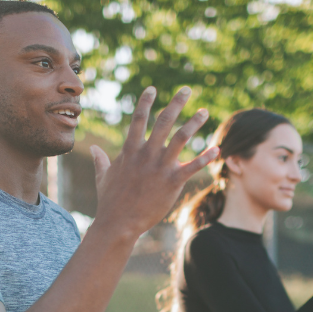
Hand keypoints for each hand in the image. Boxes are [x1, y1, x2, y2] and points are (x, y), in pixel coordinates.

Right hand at [88, 86, 219, 241]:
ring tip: (204, 112)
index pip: (138, 119)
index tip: (153, 88)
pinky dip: (206, 157)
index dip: (145, 102)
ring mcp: (160, 167)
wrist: (118, 223)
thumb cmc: (110, 202)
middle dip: (176, 103)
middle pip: (164, 121)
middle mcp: (146, 154)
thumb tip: (95, 149)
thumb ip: (101, 160)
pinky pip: (192, 166)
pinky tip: (217, 149)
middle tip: (187, 89)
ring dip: (194, 122)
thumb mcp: (102, 177)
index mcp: (130, 151)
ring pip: (181, 137)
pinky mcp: (172, 182)